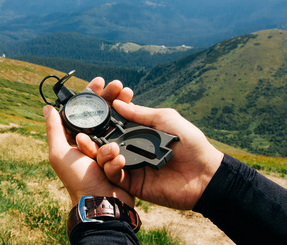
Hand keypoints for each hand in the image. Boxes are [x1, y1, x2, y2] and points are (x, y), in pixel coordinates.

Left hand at [44, 77, 134, 205]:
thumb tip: (46, 107)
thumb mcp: (60, 153)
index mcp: (75, 137)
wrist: (100, 204)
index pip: (84, 109)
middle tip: (122, 88)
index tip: (101, 81)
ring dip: (115, 140)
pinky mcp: (120, 158)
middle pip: (104, 114)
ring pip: (116, 131)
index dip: (92, 94)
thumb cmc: (77, 179)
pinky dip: (116, 158)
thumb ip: (54, 130)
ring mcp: (107, 149)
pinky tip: (115, 165)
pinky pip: (123, 149)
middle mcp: (91, 140)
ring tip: (110, 155)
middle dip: (113, 102)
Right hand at [80, 100, 223, 209]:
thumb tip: (116, 103)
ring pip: (105, 160)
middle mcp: (131, 149)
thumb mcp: (165, 119)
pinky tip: (116, 159)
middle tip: (81, 134)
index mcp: (138, 133)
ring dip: (99, 153)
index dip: (101, 119)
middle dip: (91, 139)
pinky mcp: (133, 184)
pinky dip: (111, 167)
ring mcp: (131, 167)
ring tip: (100, 146)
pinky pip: (115, 176)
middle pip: (104, 144)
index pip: (113, 125)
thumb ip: (140, 113)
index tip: (89, 112)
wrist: (205, 173)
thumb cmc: (189, 143)